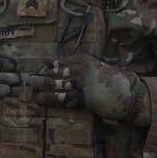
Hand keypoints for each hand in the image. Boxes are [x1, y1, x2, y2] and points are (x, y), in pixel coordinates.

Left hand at [27, 53, 147, 123]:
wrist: (128, 93)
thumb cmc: (110, 81)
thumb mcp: (95, 67)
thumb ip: (78, 68)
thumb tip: (57, 72)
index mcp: (84, 59)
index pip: (59, 62)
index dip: (46, 68)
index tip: (38, 72)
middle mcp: (82, 68)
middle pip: (53, 73)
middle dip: (38, 77)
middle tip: (28, 80)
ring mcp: (83, 82)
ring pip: (54, 85)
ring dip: (39, 87)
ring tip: (30, 90)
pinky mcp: (84, 97)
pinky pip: (61, 98)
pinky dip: (48, 98)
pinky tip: (40, 99)